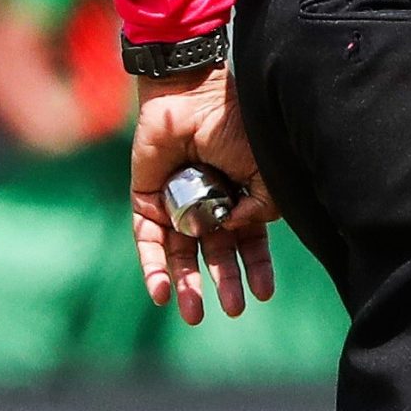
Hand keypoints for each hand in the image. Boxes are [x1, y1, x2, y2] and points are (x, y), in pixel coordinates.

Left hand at [129, 62, 278, 323]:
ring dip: (189, 284)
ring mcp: (177, 206)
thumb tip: (239, 231)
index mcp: (239, 196)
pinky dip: (153, 268)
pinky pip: (148, 243)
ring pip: (181, 254)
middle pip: (215, 253)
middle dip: (224, 283)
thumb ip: (263, 202)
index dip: (256, 267)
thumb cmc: (234, 125)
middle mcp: (208, 205)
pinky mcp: (146, 203)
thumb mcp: (264, 166)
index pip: (249, 241)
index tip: (263, 295)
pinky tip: (161, 293)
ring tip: (195, 314)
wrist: (191, 97)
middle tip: (233, 310)